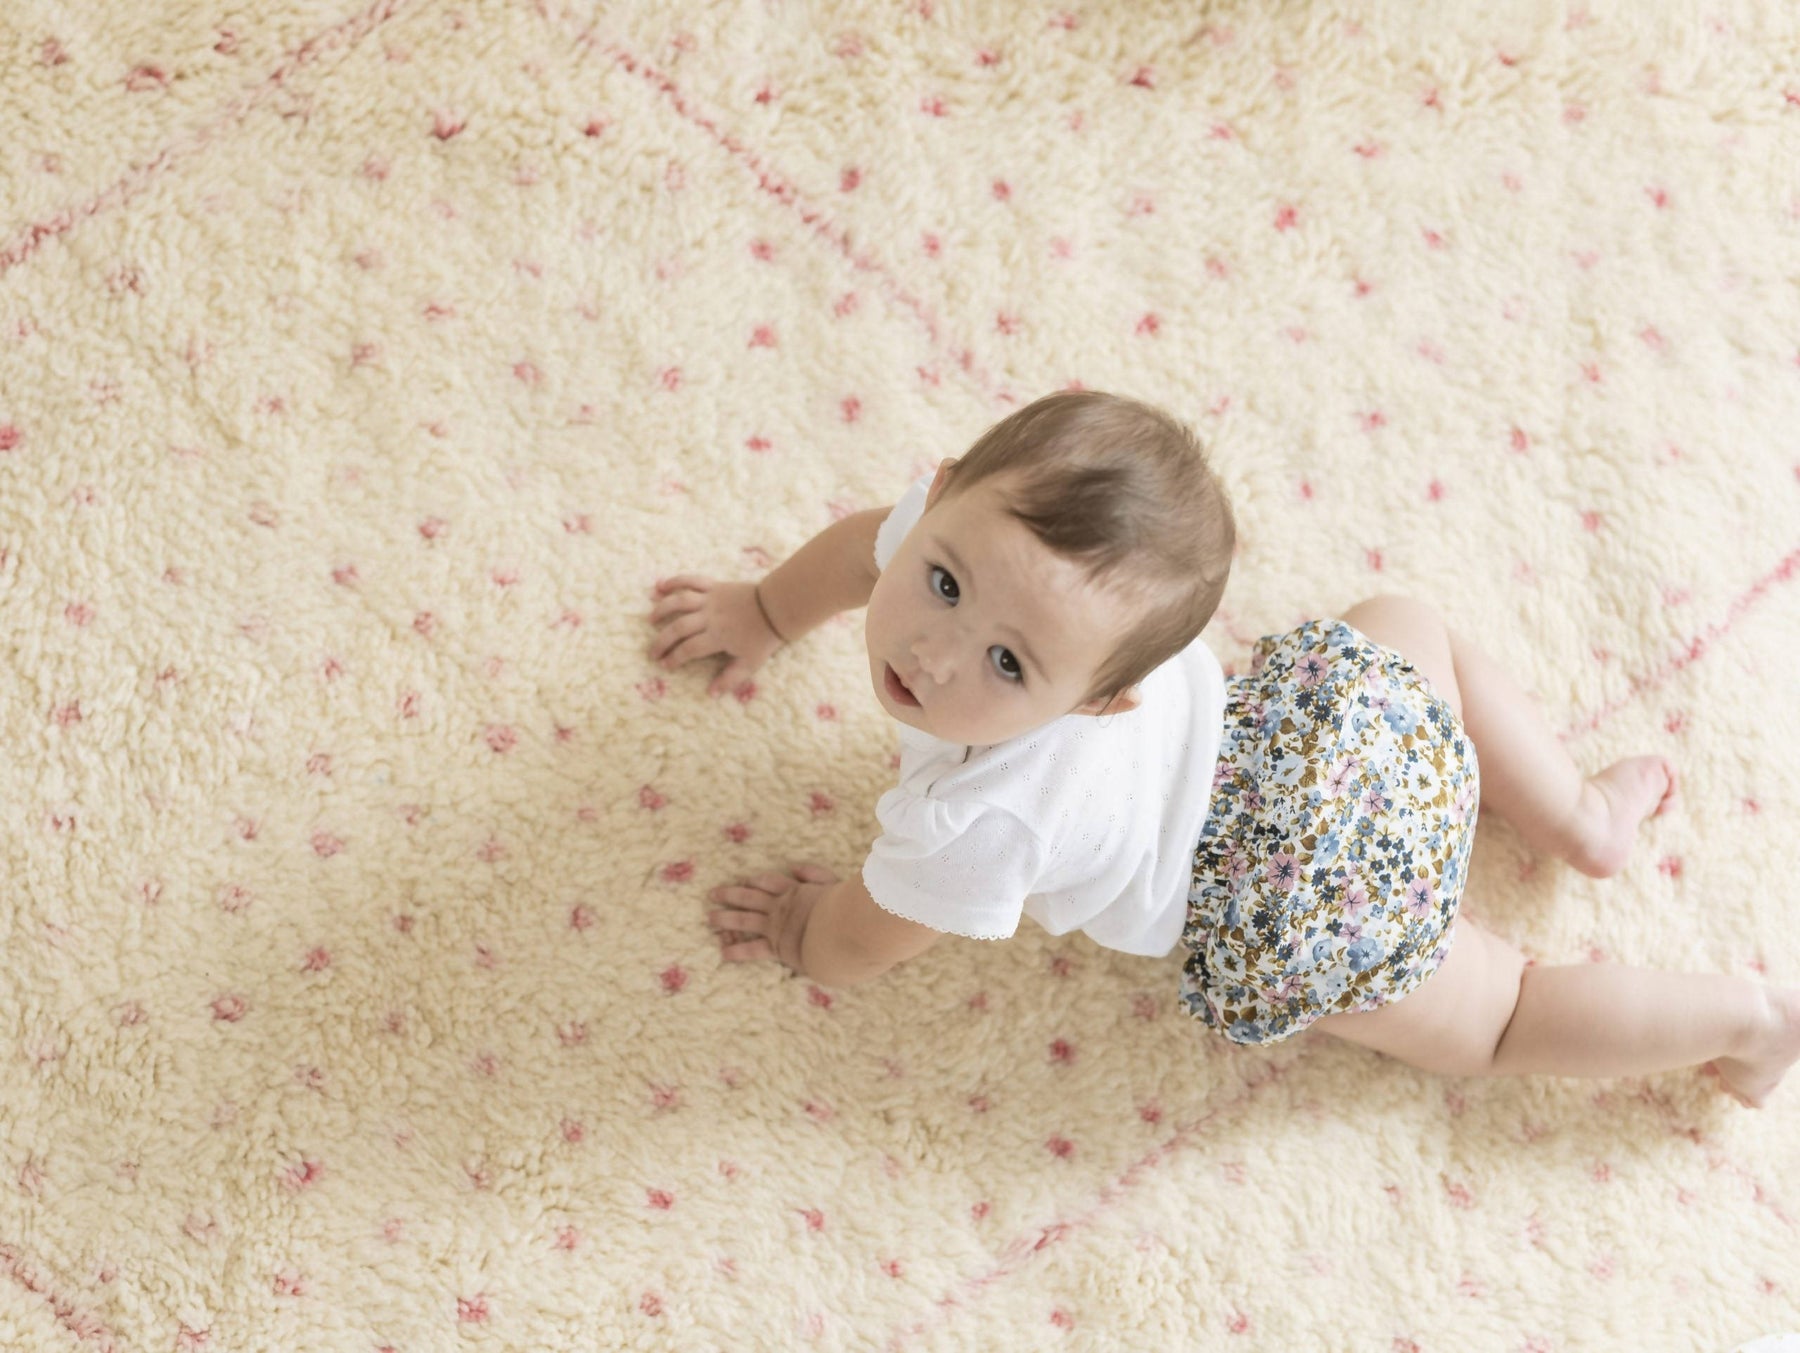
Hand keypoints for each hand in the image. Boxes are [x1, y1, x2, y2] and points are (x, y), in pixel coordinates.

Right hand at [647, 576, 783, 697]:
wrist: (777, 607)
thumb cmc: (763, 637)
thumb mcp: (750, 663)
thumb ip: (730, 679)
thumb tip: (711, 694)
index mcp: (717, 637)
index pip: (689, 649)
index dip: (674, 658)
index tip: (665, 665)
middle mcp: (710, 617)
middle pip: (678, 628)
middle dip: (662, 641)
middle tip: (652, 652)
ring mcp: (710, 599)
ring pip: (679, 602)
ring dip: (662, 609)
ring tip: (651, 620)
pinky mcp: (714, 586)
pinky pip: (691, 581)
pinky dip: (675, 581)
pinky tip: (661, 587)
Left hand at [707, 864, 837, 973]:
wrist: (839, 931)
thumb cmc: (843, 908)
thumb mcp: (833, 883)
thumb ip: (815, 873)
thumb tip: (794, 868)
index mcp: (794, 890)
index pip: (770, 882)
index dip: (756, 881)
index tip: (745, 880)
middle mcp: (780, 906)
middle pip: (750, 897)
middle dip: (731, 894)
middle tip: (713, 893)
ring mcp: (775, 926)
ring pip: (745, 920)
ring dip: (726, 918)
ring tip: (710, 918)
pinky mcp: (776, 946)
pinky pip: (752, 949)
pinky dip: (737, 950)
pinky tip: (723, 952)